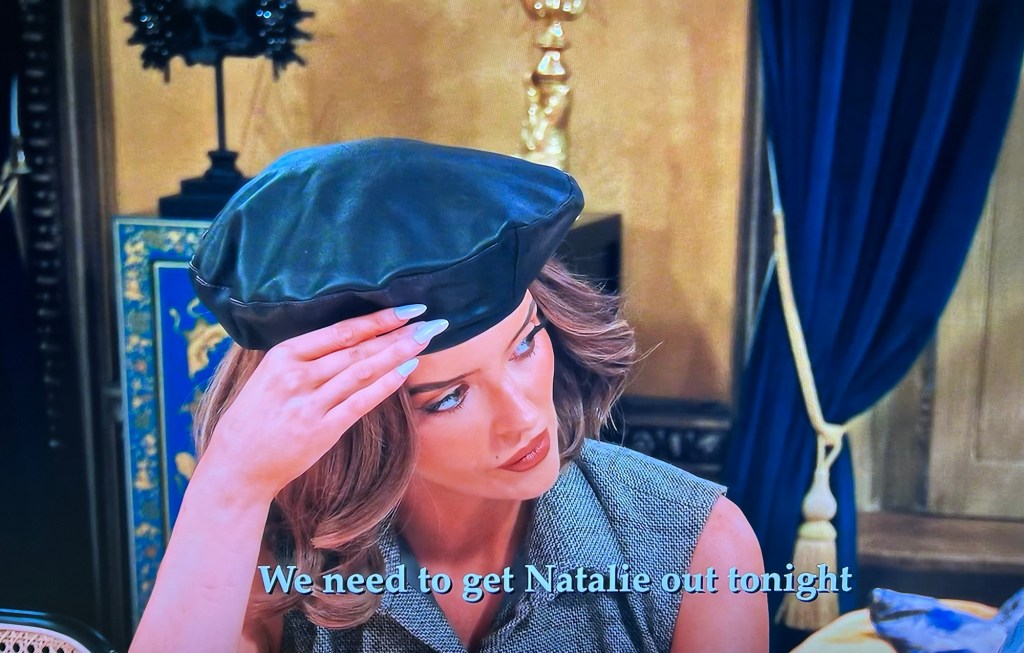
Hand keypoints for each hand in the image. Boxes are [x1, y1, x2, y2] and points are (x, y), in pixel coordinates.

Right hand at [203, 305, 446, 499]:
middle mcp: (297, 375)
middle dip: (400, 332)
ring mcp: (310, 403)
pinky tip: (407, 369)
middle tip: (432, 320)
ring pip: (364, 371)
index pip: (342, 330)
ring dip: (399, 352)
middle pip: (359, 348)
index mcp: (283, 355)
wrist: (237, 465)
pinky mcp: (322, 430)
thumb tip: (353, 337)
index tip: (408, 307)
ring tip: (426, 338)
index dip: (379, 318)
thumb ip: (306, 357)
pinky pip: (360, 402)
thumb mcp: (270, 375)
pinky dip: (386, 384)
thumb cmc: (255, 417)